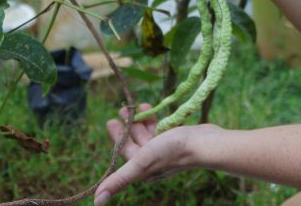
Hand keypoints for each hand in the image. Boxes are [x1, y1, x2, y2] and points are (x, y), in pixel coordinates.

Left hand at [94, 104, 210, 204]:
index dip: (117, 137)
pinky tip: (150, 108)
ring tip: (137, 105)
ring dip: (140, 120)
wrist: (203, 143)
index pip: (125, 152)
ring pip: (147, 133)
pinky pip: (160, 129)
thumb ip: (119, 179)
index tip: (111, 121)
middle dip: (128, 126)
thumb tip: (97, 202)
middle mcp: (152, 162)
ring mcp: (164, 150)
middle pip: (135, 142)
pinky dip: (153, 119)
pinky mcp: (175, 140)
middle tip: (122, 109)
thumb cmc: (172, 151)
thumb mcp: (141, 162)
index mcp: (142, 169)